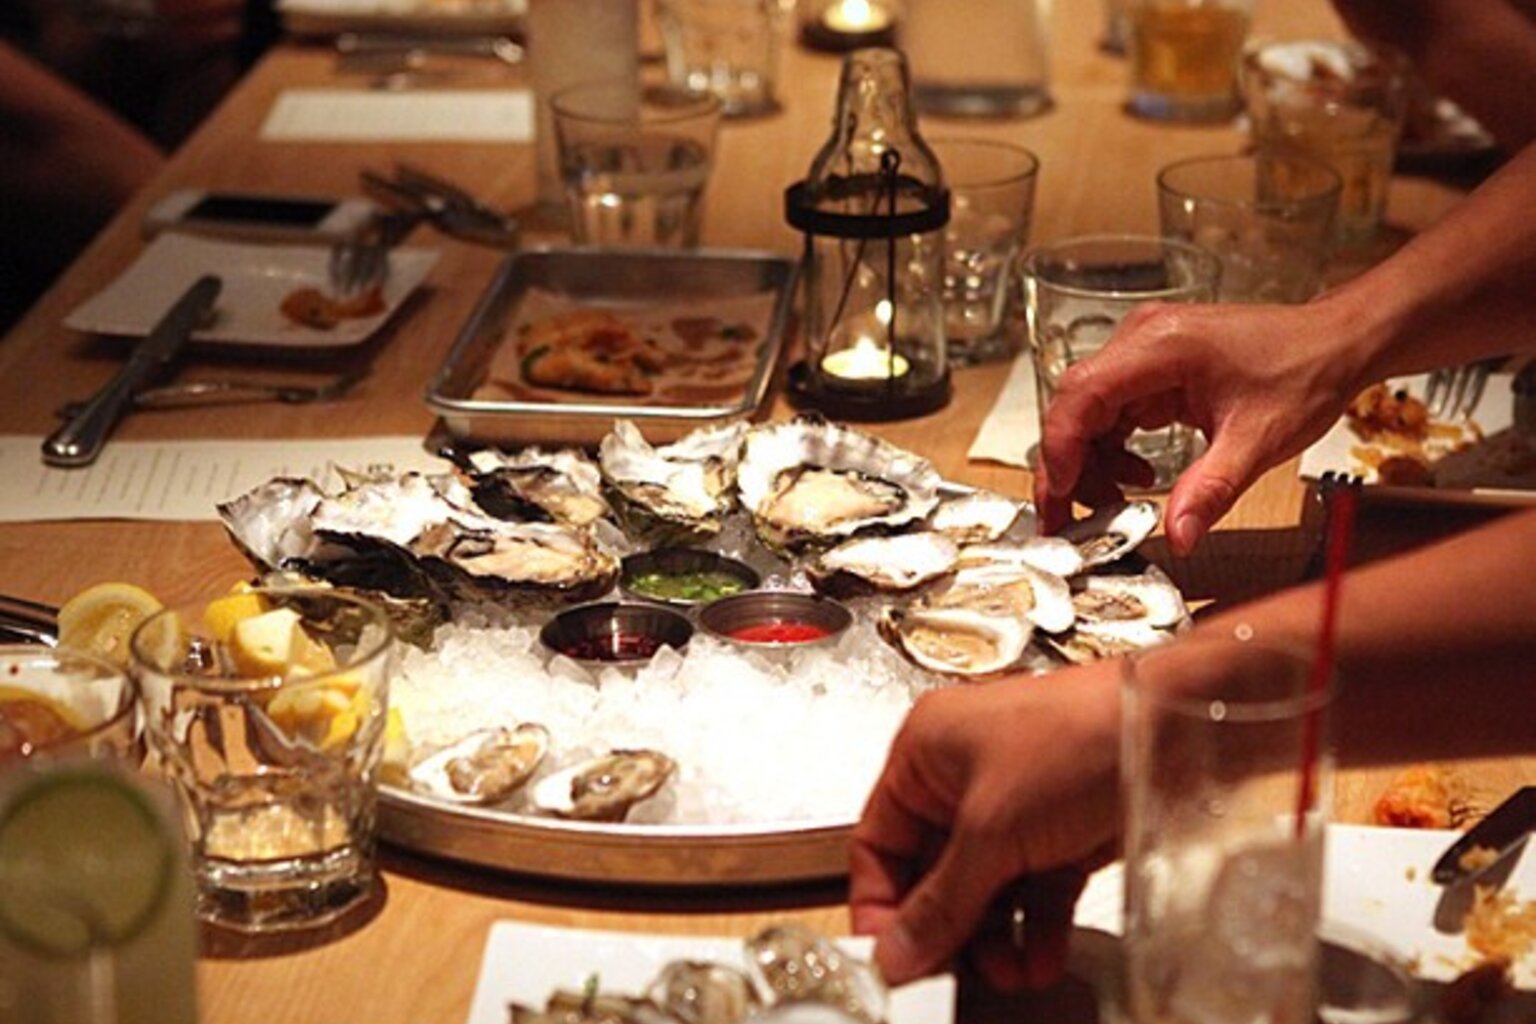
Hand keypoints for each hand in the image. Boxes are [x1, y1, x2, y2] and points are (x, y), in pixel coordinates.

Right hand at [849, 664, 1120, 989]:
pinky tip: (1040, 959)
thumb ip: (942, 902)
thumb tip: (898, 952)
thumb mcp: (993, 829)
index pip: (878, 841)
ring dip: (993, 937)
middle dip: (945, 928)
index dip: (880, 903)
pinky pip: (1034, 889)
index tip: (891, 958)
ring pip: (985, 887)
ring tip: (1008, 975)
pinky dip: (1035, 926)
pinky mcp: (1062, 829)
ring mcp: (1016, 804)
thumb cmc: (1078, 736)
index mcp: (925, 753)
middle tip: (949, 978)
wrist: (1174, 726)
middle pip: (932, 871)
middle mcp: (964, 776)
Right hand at [1033, 300, 1362, 553]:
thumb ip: (1211, 490)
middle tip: (1070, 520)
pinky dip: (1112, 449)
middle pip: (1075, 406)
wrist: (1335, 343)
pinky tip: (1139, 475)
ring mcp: (1142, 351)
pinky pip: (1110, 412)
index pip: (1081, 395)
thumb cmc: (1304, 372)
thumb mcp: (1259, 441)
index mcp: (1160, 347)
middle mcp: (1141, 340)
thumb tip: (1177, 536)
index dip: (1061, 450)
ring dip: (1091, 463)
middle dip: (1069, 467)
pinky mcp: (1150, 367)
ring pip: (1088, 413)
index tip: (1061, 497)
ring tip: (1119, 501)